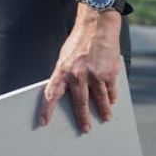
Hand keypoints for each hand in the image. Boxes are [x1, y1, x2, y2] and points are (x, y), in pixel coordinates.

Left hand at [39, 8, 121, 132]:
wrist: (97, 26)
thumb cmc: (79, 42)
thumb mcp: (64, 57)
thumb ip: (65, 74)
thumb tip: (65, 92)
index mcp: (62, 70)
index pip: (51, 93)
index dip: (46, 109)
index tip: (44, 122)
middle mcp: (78, 74)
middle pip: (79, 102)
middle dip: (82, 118)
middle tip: (85, 129)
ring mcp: (95, 74)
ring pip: (99, 100)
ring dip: (102, 111)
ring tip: (104, 118)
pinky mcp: (109, 73)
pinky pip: (110, 90)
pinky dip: (111, 97)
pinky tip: (112, 102)